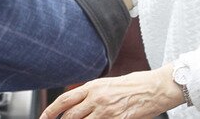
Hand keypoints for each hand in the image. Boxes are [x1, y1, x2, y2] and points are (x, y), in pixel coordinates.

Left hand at [40, 66, 184, 118]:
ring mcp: (106, 111)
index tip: (44, 118)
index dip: (50, 111)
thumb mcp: (110, 84)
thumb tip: (80, 102)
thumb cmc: (137, 84)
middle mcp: (97, 98)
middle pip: (70, 116)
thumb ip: (93, 93)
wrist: (156, 87)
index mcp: (94, 86)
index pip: (65, 100)